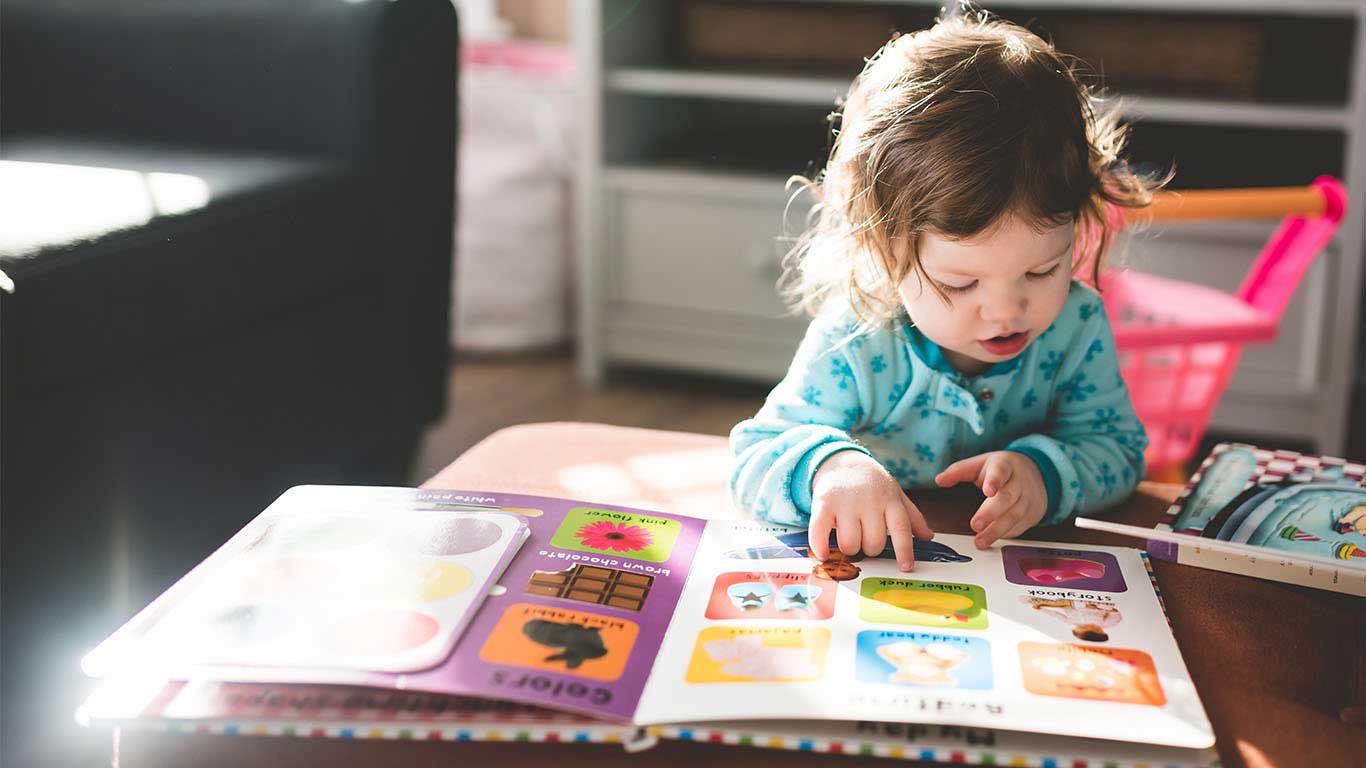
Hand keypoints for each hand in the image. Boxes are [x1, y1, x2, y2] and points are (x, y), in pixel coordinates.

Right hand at [809, 450, 933, 570]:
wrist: (842, 461)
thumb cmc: (871, 483)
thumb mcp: (895, 494)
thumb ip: (912, 516)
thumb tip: (928, 537)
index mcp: (890, 501)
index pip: (901, 528)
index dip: (904, 550)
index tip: (906, 567)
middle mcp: (869, 502)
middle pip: (873, 543)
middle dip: (870, 549)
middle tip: (865, 539)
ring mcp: (846, 503)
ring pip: (850, 543)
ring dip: (849, 548)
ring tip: (849, 538)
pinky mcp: (823, 503)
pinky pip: (820, 530)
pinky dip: (820, 546)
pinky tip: (823, 554)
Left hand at [935, 451, 1046, 548]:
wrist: (1035, 473)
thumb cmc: (1001, 470)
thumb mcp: (981, 464)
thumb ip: (959, 471)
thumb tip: (939, 480)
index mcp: (1004, 465)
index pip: (1000, 471)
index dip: (995, 481)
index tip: (988, 491)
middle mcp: (1019, 482)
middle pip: (1007, 497)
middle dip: (991, 513)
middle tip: (975, 525)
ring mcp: (1028, 498)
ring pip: (1014, 515)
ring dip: (996, 530)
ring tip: (980, 541)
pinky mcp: (1032, 514)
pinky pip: (1019, 526)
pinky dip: (1006, 534)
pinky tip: (993, 540)